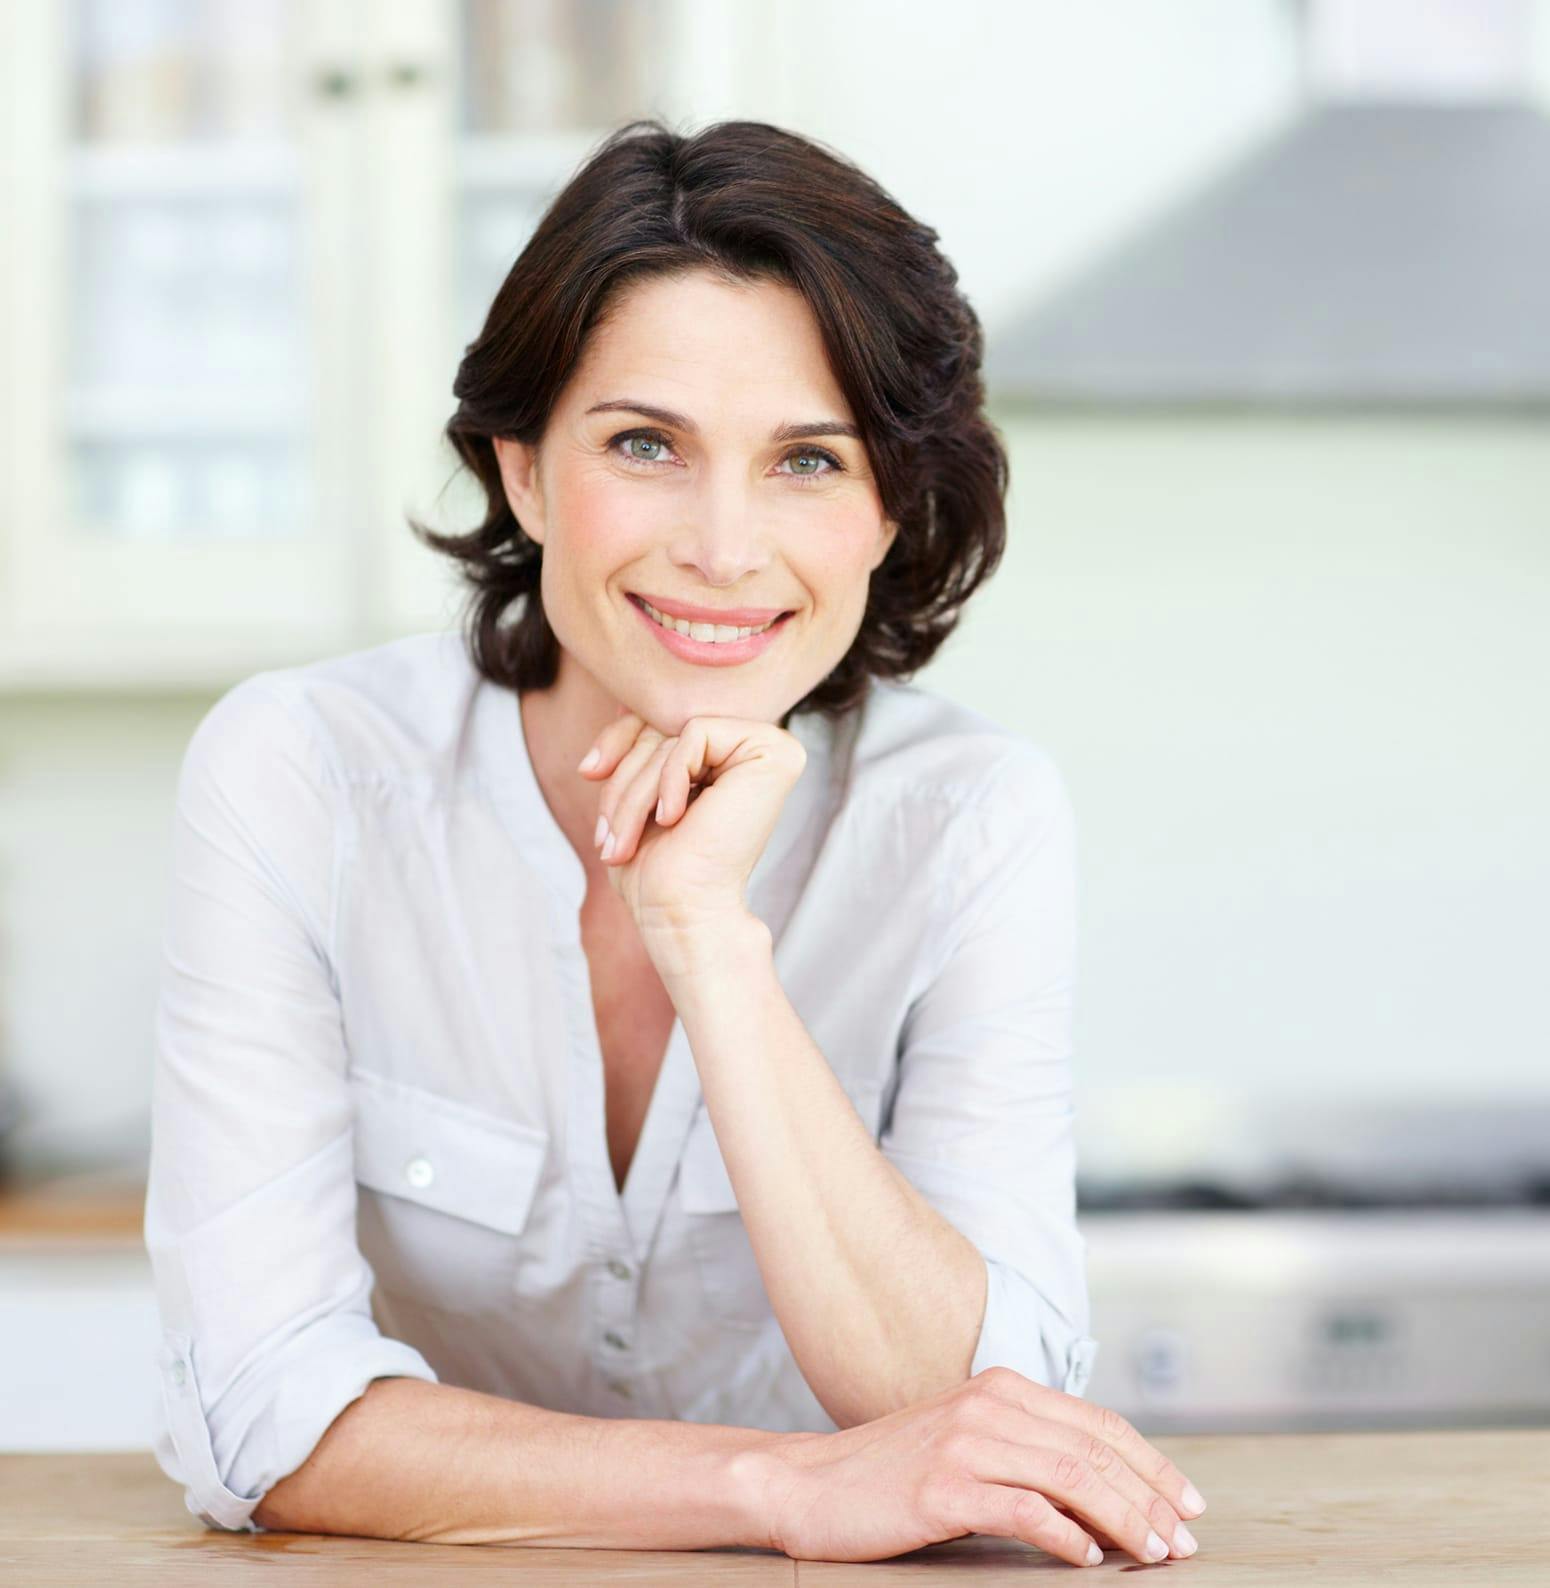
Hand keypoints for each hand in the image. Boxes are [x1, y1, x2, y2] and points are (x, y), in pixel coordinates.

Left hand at [576, 707, 806, 953]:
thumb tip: (621, 698)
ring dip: (635, 789)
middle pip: (664, 724)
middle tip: (610, 834)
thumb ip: (640, 746)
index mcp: (729, 753)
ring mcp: (771, 746)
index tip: (588, 771)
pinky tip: (675, 819)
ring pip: (674, 732)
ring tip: (626, 840)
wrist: (679, 913)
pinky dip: (670, 778)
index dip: (617, 739)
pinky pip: (695, 734)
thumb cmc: (657, 867)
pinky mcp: (775, 752)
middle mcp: (756, 744)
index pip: (661, 718)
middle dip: (625, 777)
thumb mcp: (636, 791)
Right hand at [748, 1367, 1204, 1566]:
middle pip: (1094, 1449)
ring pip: (1070, 1476)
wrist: (809, 1485)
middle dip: (1151, 1497)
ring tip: (1152, 1553)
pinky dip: (1065, 1533)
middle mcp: (987, 1404)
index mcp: (999, 1388)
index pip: (1097, 1423)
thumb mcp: (965, 1442)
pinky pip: (1022, 1509)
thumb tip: (1100, 1486)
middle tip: (1184, 1541)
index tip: (1187, 1503)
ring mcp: (964, 1443)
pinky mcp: (942, 1487)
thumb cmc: (890, 1473)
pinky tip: (1086, 1557)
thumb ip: (1023, 1447)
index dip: (1151, 1464)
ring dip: (1123, 1519)